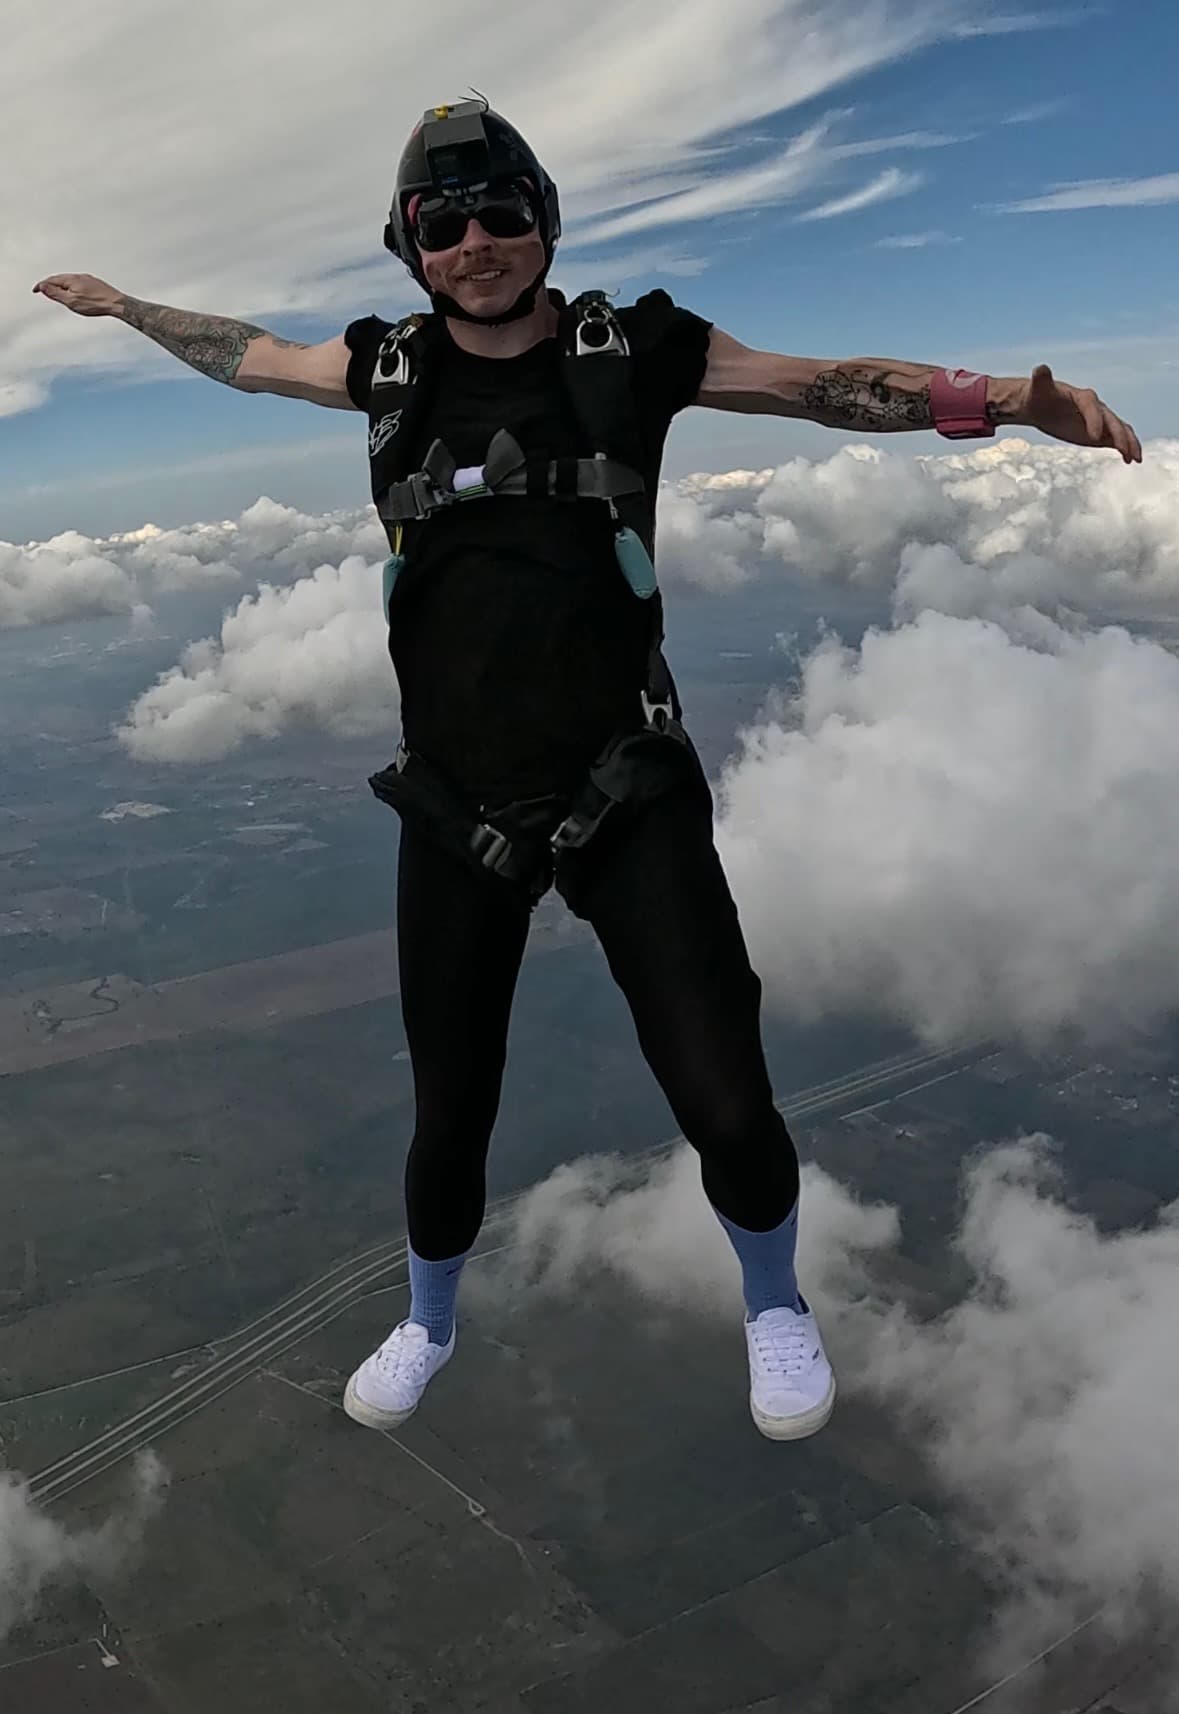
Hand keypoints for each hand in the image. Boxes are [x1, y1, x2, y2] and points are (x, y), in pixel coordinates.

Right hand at [32, 273, 122, 316]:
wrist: (117, 304)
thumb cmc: (95, 304)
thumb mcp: (71, 301)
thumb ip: (55, 294)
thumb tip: (42, 286)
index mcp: (71, 279)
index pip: (51, 280)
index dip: (41, 285)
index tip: (35, 290)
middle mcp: (79, 276)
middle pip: (60, 279)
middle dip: (50, 284)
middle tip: (43, 290)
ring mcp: (88, 279)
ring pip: (70, 281)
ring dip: (61, 285)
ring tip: (57, 291)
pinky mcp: (95, 283)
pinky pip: (79, 283)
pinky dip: (72, 287)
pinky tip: (75, 292)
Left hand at [1019, 364, 1141, 463]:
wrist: (1040, 405)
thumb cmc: (1038, 396)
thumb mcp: (1038, 388)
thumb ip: (1042, 379)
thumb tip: (1040, 369)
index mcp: (1082, 397)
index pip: (1091, 406)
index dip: (1094, 420)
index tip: (1094, 437)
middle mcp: (1094, 407)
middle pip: (1111, 419)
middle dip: (1118, 434)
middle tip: (1123, 449)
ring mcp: (1098, 420)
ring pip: (1118, 429)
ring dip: (1128, 442)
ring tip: (1134, 458)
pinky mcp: (1098, 432)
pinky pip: (1114, 439)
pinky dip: (1123, 448)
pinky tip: (1129, 460)